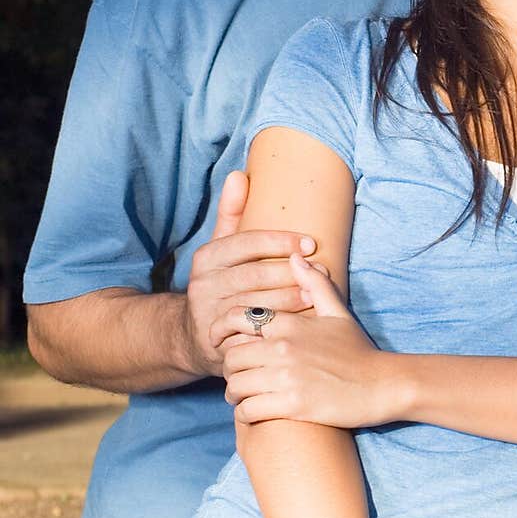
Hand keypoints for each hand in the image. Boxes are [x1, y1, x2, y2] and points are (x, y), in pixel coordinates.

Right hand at [181, 172, 316, 377]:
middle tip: (322, 272)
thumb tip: (238, 174)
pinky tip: (300, 325)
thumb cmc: (220, 283)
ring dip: (290, 301)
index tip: (310, 244)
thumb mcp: (221, 248)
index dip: (279, 241)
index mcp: (207, 257)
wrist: (192, 335)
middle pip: (253, 276)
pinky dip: (277, 328)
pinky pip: (252, 334)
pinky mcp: (218, 343)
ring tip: (317, 296)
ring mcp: (209, 316)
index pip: (246, 243)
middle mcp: (203, 285)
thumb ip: (231, 213)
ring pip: (255, 306)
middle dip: (291, 273)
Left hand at [221, 254, 397, 428]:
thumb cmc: (358, 350)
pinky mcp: (293, 405)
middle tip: (237, 376)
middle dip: (229, 369)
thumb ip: (314, 283)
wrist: (382, 385)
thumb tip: (295, 257)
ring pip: (235, 385)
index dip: (223, 332)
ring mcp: (287, 377)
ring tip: (242, 397)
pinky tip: (254, 412)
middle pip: (231, 357)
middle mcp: (284, 347)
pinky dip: (245, 413)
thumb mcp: (338, 312)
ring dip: (235, 394)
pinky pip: (248, 410)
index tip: (224, 343)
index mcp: (291, 323)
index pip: (237, 319)